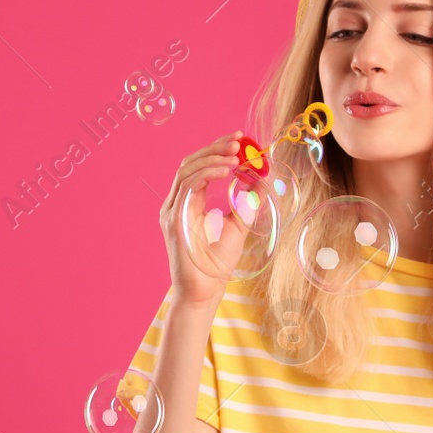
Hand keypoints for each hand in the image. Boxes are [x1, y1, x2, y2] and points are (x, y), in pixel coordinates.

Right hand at [160, 130, 250, 307]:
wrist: (204, 293)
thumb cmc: (216, 265)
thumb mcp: (238, 227)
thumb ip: (245, 204)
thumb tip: (260, 180)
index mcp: (187, 203)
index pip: (198, 167)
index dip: (216, 150)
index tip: (238, 139)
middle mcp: (175, 204)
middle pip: (189, 163)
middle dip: (214, 148)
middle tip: (238, 141)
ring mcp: (172, 211)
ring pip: (186, 171)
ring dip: (212, 159)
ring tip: (235, 156)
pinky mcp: (174, 220)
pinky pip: (188, 187)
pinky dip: (207, 174)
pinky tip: (227, 171)